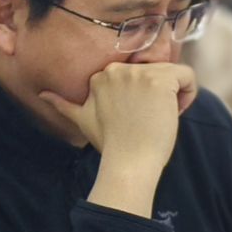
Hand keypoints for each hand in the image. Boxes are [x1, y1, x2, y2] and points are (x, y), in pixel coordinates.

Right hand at [40, 62, 194, 217]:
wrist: (127, 162)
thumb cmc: (109, 144)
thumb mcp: (82, 120)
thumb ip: (63, 104)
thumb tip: (42, 95)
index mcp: (100, 76)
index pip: (135, 74)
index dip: (140, 96)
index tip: (136, 116)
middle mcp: (118, 69)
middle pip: (154, 71)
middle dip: (158, 94)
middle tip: (149, 119)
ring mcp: (139, 74)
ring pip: (172, 74)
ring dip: (174, 96)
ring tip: (162, 118)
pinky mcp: (161, 80)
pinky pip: (188, 76)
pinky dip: (189, 94)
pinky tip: (176, 112)